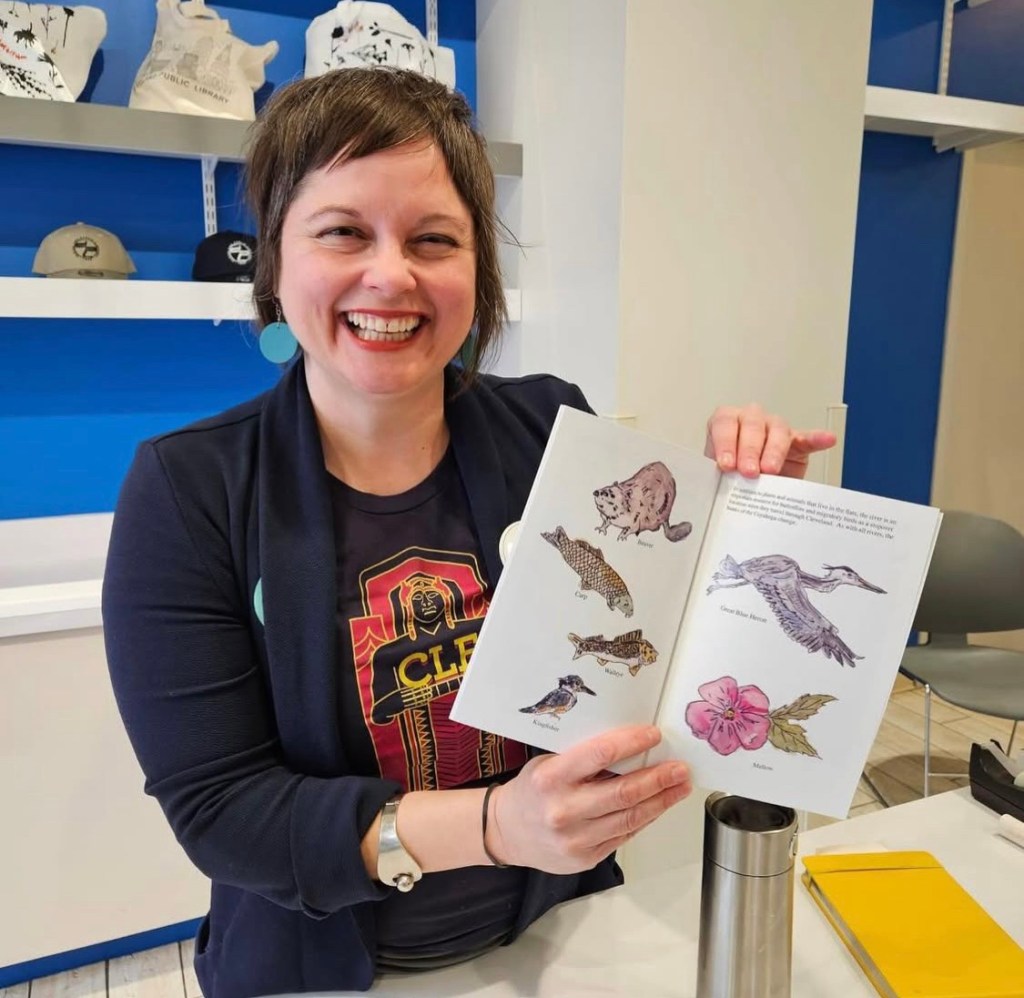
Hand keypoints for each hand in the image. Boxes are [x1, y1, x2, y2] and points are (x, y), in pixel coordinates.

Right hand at [486, 725, 690, 873]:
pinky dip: (645, 818)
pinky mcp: (586, 858)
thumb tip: (632, 748)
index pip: (599, 754)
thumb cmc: (533, 790)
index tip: (654, 735)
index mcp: (551, 778)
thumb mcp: (549, 764)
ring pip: (630, 817)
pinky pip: (624, 835)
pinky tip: (658, 805)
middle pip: (623, 792)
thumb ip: (584, 759)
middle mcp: (563, 809)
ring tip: (680, 786)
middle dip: (658, 778)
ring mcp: (575, 838)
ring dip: (661, 800)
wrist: (507, 832)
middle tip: (680, 767)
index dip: (631, 743)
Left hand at [704, 402, 835, 479]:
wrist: (749, 486)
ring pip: (777, 431)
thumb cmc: (730, 474)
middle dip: (749, 450)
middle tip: (748, 472)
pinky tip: (827, 439)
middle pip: (752, 426)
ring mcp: (774, 428)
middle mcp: (751, 420)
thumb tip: (716, 486)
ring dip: (774, 451)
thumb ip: (717, 474)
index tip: (726, 464)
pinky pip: (807, 438)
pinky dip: (817, 439)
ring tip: (771, 470)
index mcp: (727, 422)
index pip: (725, 424)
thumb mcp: (719, 473)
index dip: (725, 443)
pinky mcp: (796, 442)